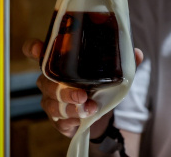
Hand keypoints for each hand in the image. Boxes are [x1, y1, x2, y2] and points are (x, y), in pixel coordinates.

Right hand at [23, 39, 143, 137]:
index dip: (34, 49)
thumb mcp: (112, 72)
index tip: (39, 49)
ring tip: (88, 108)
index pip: (36, 52)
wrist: (101, 111)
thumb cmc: (100, 84)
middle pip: (45, 82)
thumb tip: (136, 54)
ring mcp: (51, 100)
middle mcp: (50, 80)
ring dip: (70, 107)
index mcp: (59, 63)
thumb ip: (122, 62)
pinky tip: (83, 118)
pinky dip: (72, 120)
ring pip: (51, 103)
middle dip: (63, 89)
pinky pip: (58, 120)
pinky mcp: (56, 118)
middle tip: (81, 94)